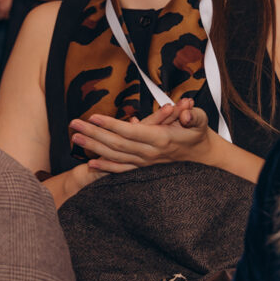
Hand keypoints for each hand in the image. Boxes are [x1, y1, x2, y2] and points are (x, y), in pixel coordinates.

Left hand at [69, 103, 211, 172]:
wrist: (206, 159)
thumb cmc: (201, 135)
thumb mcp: (202, 121)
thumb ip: (194, 115)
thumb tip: (187, 110)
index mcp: (161, 140)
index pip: (131, 132)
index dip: (111, 125)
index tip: (93, 116)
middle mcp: (151, 154)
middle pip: (117, 144)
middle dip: (94, 133)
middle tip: (74, 124)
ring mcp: (146, 163)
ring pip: (115, 157)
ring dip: (94, 147)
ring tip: (75, 138)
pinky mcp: (144, 169)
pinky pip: (122, 169)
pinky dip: (106, 167)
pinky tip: (90, 163)